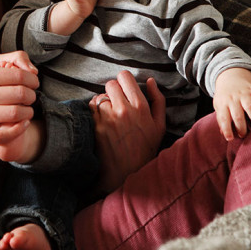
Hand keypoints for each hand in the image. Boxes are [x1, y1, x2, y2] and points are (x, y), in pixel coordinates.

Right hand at [0, 51, 37, 144]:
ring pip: (15, 113)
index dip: (32, 80)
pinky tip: (23, 123)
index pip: (18, 75)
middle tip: (30, 97)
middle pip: (19, 94)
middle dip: (32, 96)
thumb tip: (32, 70)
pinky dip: (19, 130)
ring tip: (27, 110)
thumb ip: (15, 58)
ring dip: (28, 112)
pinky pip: (3, 135)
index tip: (33, 83)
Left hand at [90, 72, 165, 192]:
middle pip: (110, 84)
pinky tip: (102, 119)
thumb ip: (158, 100)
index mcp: (140, 107)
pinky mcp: (96, 126)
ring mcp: (108, 118)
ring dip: (103, 101)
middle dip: (113, 91)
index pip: (125, 77)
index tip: (124, 88)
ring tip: (110, 113)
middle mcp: (123, 110)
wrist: (128, 173)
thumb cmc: (146, 148)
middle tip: (117, 102)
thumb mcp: (159, 125)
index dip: (123, 81)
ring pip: (100, 96)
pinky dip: (94, 110)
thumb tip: (149, 81)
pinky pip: (90, 106)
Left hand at [213, 68, 250, 140]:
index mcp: (222, 103)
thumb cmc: (224, 98)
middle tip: (244, 134)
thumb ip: (221, 119)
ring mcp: (243, 93)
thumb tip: (224, 134)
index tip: (230, 138)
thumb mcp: (219, 106)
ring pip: (250, 107)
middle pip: (238, 115)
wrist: (230, 79)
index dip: (226, 129)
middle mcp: (233, 98)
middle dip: (242, 127)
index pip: (223, 118)